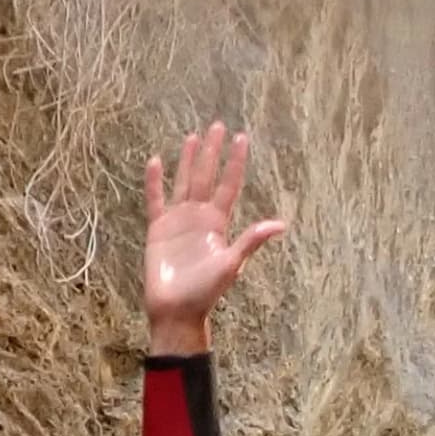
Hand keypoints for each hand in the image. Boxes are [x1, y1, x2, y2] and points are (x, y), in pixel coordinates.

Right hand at [143, 123, 287, 355]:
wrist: (177, 311)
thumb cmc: (205, 292)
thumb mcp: (230, 265)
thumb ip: (250, 241)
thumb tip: (280, 225)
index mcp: (218, 223)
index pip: (229, 185)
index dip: (235, 162)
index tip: (241, 138)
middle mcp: (200, 216)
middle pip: (207, 176)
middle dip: (213, 152)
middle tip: (218, 125)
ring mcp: (178, 220)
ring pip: (184, 181)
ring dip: (188, 160)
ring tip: (193, 136)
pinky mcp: (158, 229)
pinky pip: (155, 200)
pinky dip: (154, 182)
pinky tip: (155, 161)